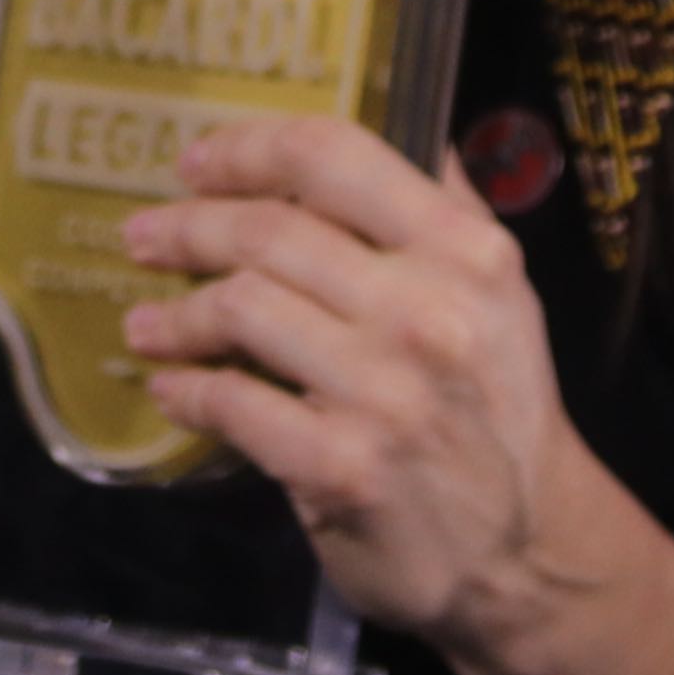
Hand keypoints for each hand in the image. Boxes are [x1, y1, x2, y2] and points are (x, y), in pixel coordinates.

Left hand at [119, 116, 619, 674]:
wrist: (527, 553)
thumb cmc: (498, 412)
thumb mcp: (502, 297)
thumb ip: (448, 211)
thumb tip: (403, 121)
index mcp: (465, 252)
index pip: (334, 159)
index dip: (248, 150)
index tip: (196, 164)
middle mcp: (428, 311)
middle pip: (269, 233)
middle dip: (189, 228)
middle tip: (146, 237)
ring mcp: (384, 392)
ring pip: (240, 309)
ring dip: (177, 315)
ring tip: (149, 325)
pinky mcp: (341, 467)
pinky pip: (234, 405)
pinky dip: (190, 392)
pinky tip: (174, 389)